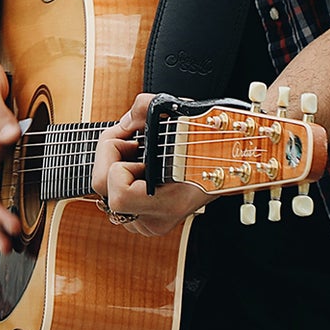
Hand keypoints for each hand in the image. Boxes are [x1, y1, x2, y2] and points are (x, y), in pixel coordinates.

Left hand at [91, 93, 207, 236]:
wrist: (227, 164)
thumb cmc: (208, 141)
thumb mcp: (181, 113)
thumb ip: (144, 107)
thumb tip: (125, 122)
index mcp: (167, 206)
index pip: (118, 194)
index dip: (118, 162)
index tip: (136, 143)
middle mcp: (153, 221)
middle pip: (102, 189)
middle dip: (111, 157)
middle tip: (132, 142)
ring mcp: (145, 223)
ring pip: (104, 192)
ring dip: (114, 165)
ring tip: (139, 154)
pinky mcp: (139, 219)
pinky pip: (112, 196)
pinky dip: (118, 176)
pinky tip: (138, 166)